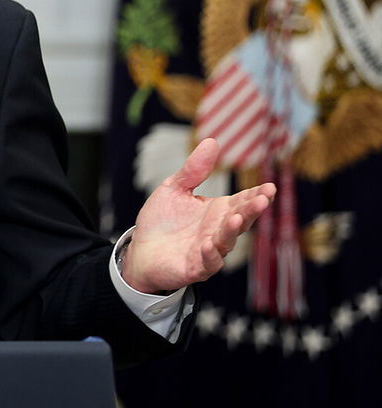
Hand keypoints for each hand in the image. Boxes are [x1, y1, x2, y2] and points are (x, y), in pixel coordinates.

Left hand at [122, 136, 275, 294]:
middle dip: (251, 210)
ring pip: (226, 241)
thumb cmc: (162, 221)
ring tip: (237, 218)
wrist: (140, 250)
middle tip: (262, 199)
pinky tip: (208, 244)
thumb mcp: (175, 189)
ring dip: (232, 231)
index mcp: (217, 211)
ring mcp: (209, 250)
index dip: (256, 195)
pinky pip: (207, 262)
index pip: (242, 201)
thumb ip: (193, 170)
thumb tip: (212, 141)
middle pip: (240, 220)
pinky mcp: (195, 267)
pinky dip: (209, 254)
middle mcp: (218, 231)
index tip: (269, 187)